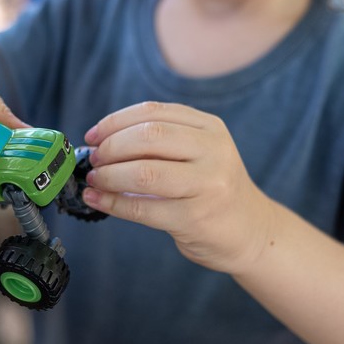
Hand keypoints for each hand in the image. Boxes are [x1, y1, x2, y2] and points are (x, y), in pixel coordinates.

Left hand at [83, 101, 276, 273]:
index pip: (153, 112)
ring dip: (109, 175)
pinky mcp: (195, 218)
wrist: (250, 230)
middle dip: (111, 147)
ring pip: (144, 172)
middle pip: (149, 137)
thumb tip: (97, 143)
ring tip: (94, 180)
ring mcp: (208, 185)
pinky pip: (142, 208)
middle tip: (94, 160)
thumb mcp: (195, 153)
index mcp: (210, 128)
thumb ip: (157, 141)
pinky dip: (111, 203)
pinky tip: (96, 200)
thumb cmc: (209, 188)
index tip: (93, 136)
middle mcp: (214, 151)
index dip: (115, 122)